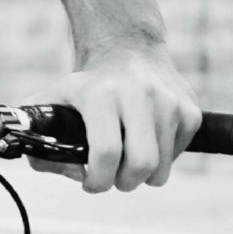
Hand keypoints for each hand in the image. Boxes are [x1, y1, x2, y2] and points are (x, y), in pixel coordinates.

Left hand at [39, 47, 200, 192]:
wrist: (126, 50)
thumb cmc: (85, 87)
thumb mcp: (52, 103)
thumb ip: (42, 143)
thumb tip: (77, 175)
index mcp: (101, 95)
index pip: (106, 152)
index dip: (98, 179)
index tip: (90, 182)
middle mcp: (139, 95)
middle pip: (140, 165)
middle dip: (123, 183)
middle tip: (113, 178)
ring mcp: (169, 102)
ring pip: (161, 168)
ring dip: (142, 176)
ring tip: (126, 161)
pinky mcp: (190, 111)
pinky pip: (176, 156)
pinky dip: (161, 160)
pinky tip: (145, 140)